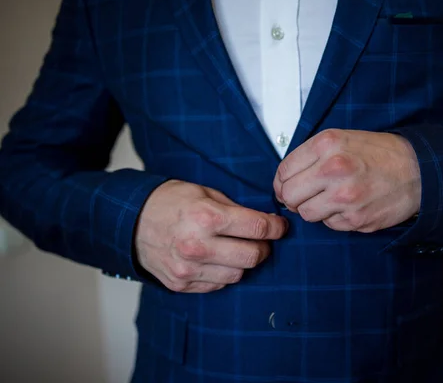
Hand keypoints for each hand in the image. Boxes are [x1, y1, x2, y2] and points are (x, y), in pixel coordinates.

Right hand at [135, 180, 287, 292]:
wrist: (129, 221)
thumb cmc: (167, 202)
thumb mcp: (202, 192)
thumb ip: (233, 207)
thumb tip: (263, 219)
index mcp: (206, 217)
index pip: (257, 228)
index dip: (276, 227)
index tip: (280, 226)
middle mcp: (198, 246)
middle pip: (253, 256)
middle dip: (264, 247)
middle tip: (262, 239)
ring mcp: (189, 269)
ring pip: (238, 274)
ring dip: (244, 262)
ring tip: (237, 248)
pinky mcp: (182, 284)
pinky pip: (218, 285)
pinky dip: (224, 273)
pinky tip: (218, 259)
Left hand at [273, 129, 420, 232]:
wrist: (418, 170)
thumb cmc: (379, 153)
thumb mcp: (342, 138)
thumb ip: (311, 155)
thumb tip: (284, 180)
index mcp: (327, 145)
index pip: (284, 171)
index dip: (282, 182)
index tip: (287, 186)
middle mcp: (333, 169)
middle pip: (289, 195)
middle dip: (293, 198)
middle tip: (305, 196)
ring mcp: (345, 197)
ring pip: (306, 214)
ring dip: (314, 209)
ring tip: (331, 199)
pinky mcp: (356, 219)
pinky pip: (329, 225)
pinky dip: (335, 218)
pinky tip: (350, 205)